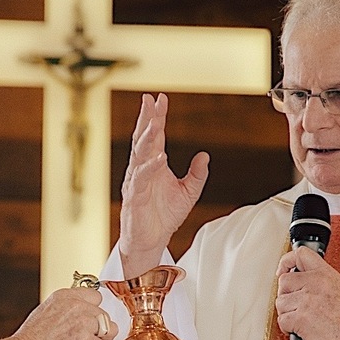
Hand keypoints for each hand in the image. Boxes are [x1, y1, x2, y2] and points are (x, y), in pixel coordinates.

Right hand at [0, 288, 117, 339]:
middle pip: (104, 313)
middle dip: (98, 328)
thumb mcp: (46, 311)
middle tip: (89, 339)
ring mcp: (83, 321)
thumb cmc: (31, 339)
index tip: (92, 320)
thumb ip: (65, 308)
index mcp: (65, 296)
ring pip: (109, 329)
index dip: (95, 310)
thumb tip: (78, 314)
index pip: (94, 296)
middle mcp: (76, 305)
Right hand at [119, 93, 209, 278]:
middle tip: (150, 100)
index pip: (155, 136)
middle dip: (146, 119)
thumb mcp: (188, 192)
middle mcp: (142, 169)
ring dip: (146, 139)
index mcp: (153, 165)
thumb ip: (197, 174)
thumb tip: (205, 155)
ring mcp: (136, 182)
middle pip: (143, 139)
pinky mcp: (134, 197)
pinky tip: (159, 158)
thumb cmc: (165, 216)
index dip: (157, 117)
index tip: (160, 98)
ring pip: (139, 155)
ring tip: (154, 123)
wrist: (151, 241)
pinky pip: (141, 179)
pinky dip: (149, 168)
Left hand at [275, 246, 339, 339]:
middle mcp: (317, 283)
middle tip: (299, 306)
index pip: (301, 254)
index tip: (282, 271)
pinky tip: (302, 329)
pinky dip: (288, 328)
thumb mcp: (336, 288)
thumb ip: (316, 279)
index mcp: (326, 274)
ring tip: (304, 318)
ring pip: (280, 302)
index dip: (286, 261)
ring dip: (287, 313)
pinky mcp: (300, 318)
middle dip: (287, 296)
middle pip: (283, 281)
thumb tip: (294, 274)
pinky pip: (282, 320)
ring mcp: (307, 300)